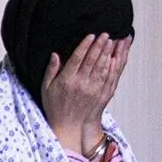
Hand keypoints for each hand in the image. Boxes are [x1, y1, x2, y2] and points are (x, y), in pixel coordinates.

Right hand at [40, 33, 130, 152]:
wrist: (68, 126)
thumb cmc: (55, 107)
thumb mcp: (46, 88)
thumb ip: (51, 70)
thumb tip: (55, 54)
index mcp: (67, 80)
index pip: (78, 58)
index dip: (86, 45)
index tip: (91, 35)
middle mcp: (81, 84)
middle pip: (93, 60)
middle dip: (100, 45)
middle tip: (106, 34)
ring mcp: (93, 90)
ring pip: (103, 67)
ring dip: (108, 53)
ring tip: (113, 41)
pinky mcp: (101, 95)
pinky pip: (109, 78)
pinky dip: (113, 67)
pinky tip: (115, 58)